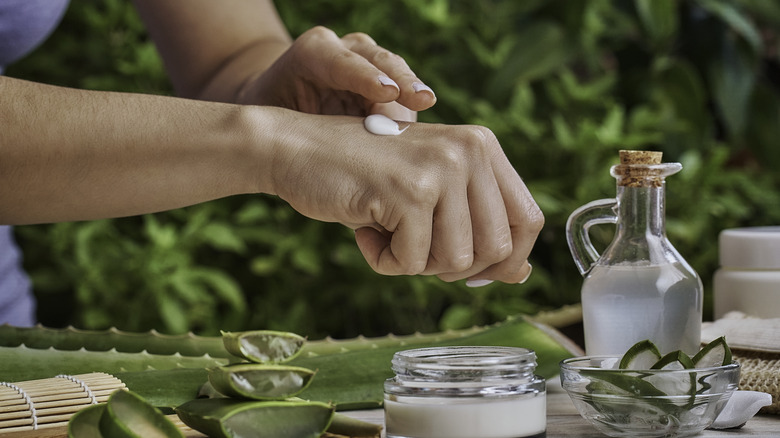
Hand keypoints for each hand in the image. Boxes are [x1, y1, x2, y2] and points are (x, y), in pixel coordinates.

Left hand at [237, 27, 435, 121]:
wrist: (282, 101)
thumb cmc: (274, 112)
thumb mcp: (272, 117)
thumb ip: (295, 127)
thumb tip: (322, 152)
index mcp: (313, 52)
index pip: (342, 62)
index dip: (366, 77)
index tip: (388, 94)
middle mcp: (346, 50)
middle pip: (379, 61)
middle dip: (401, 81)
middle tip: (421, 100)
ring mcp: (370, 63)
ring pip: (397, 74)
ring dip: (413, 96)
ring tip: (426, 114)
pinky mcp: (386, 84)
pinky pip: (404, 97)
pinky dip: (411, 114)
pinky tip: (423, 132)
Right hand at [267, 111, 541, 283]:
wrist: (298, 149)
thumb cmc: (363, 176)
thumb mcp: (430, 194)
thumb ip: (476, 226)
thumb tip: (520, 275)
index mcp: (482, 146)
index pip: (528, 220)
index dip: (507, 259)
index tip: (473, 272)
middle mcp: (469, 150)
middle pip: (496, 250)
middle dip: (452, 265)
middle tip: (413, 244)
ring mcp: (441, 169)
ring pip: (456, 262)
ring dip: (414, 262)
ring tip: (386, 230)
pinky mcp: (409, 192)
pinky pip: (412, 262)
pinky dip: (384, 261)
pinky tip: (366, 229)